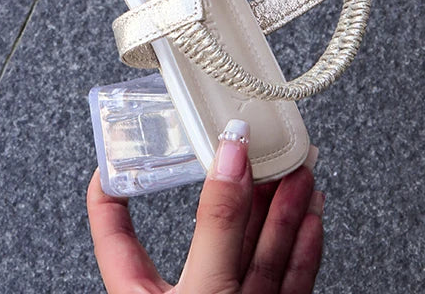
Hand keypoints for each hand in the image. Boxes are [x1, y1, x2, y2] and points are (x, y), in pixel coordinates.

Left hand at [87, 120, 323, 293]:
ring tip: (298, 169)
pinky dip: (303, 247)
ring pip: (257, 250)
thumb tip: (230, 153)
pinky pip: (287, 280)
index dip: (114, 190)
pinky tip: (310, 216)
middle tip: (259, 144)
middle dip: (244, 184)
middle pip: (214, 229)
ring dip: (282, 207)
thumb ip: (219, 223)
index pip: (116, 235)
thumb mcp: (204, 290)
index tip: (123, 149)